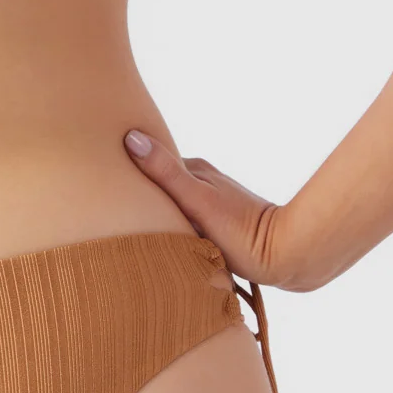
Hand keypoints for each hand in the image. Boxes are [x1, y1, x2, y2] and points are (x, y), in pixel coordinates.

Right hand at [124, 131, 310, 289]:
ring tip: (134, 231)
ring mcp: (212, 205)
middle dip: (141, 195)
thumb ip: (165, 172)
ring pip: (173, 206)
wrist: (286, 255)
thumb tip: (132, 137)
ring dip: (158, 216)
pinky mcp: (219, 228)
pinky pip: (186, 224)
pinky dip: (173, 230)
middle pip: (161, 186)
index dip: (129, 171)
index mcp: (195, 171)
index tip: (105, 178)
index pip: (150, 165)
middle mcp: (203, 183)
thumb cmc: (242, 231)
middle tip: (114, 211)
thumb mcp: (197, 200)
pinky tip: (166, 245)